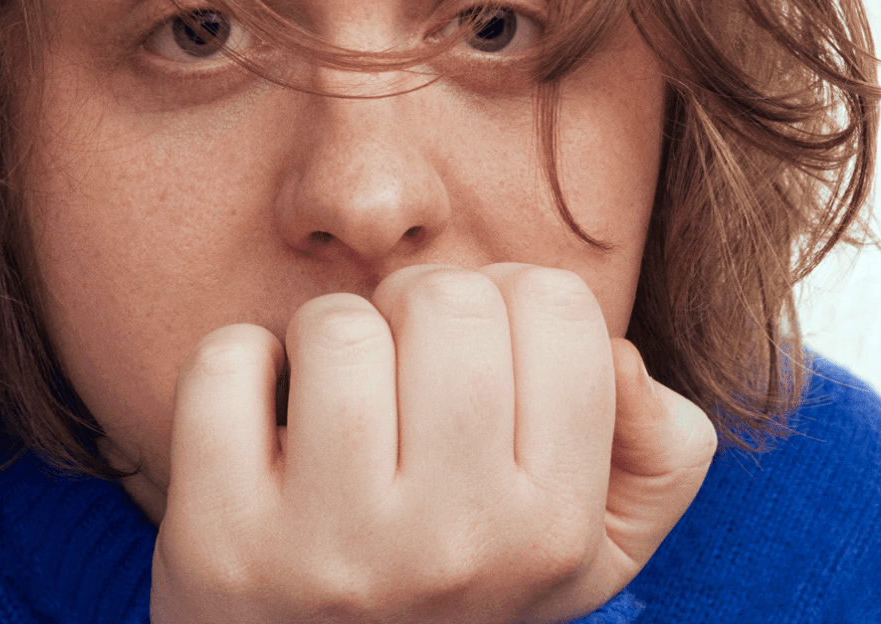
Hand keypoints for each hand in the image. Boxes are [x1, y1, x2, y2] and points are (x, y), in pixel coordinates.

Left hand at [150, 262, 716, 623]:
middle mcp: (453, 544)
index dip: (510, 304)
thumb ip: (660, 448)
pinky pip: (226, 363)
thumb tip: (620, 358)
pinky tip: (258, 427)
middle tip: (399, 374)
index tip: (479, 359)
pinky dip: (235, 367)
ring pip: (336, 325)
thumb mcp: (594, 544)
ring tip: (332, 407)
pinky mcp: (221, 543)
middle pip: (444, 297)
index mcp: (554, 529)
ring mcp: (331, 548)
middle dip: (414, 309)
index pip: (556, 304)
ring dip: (327, 338)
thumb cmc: (460, 583)